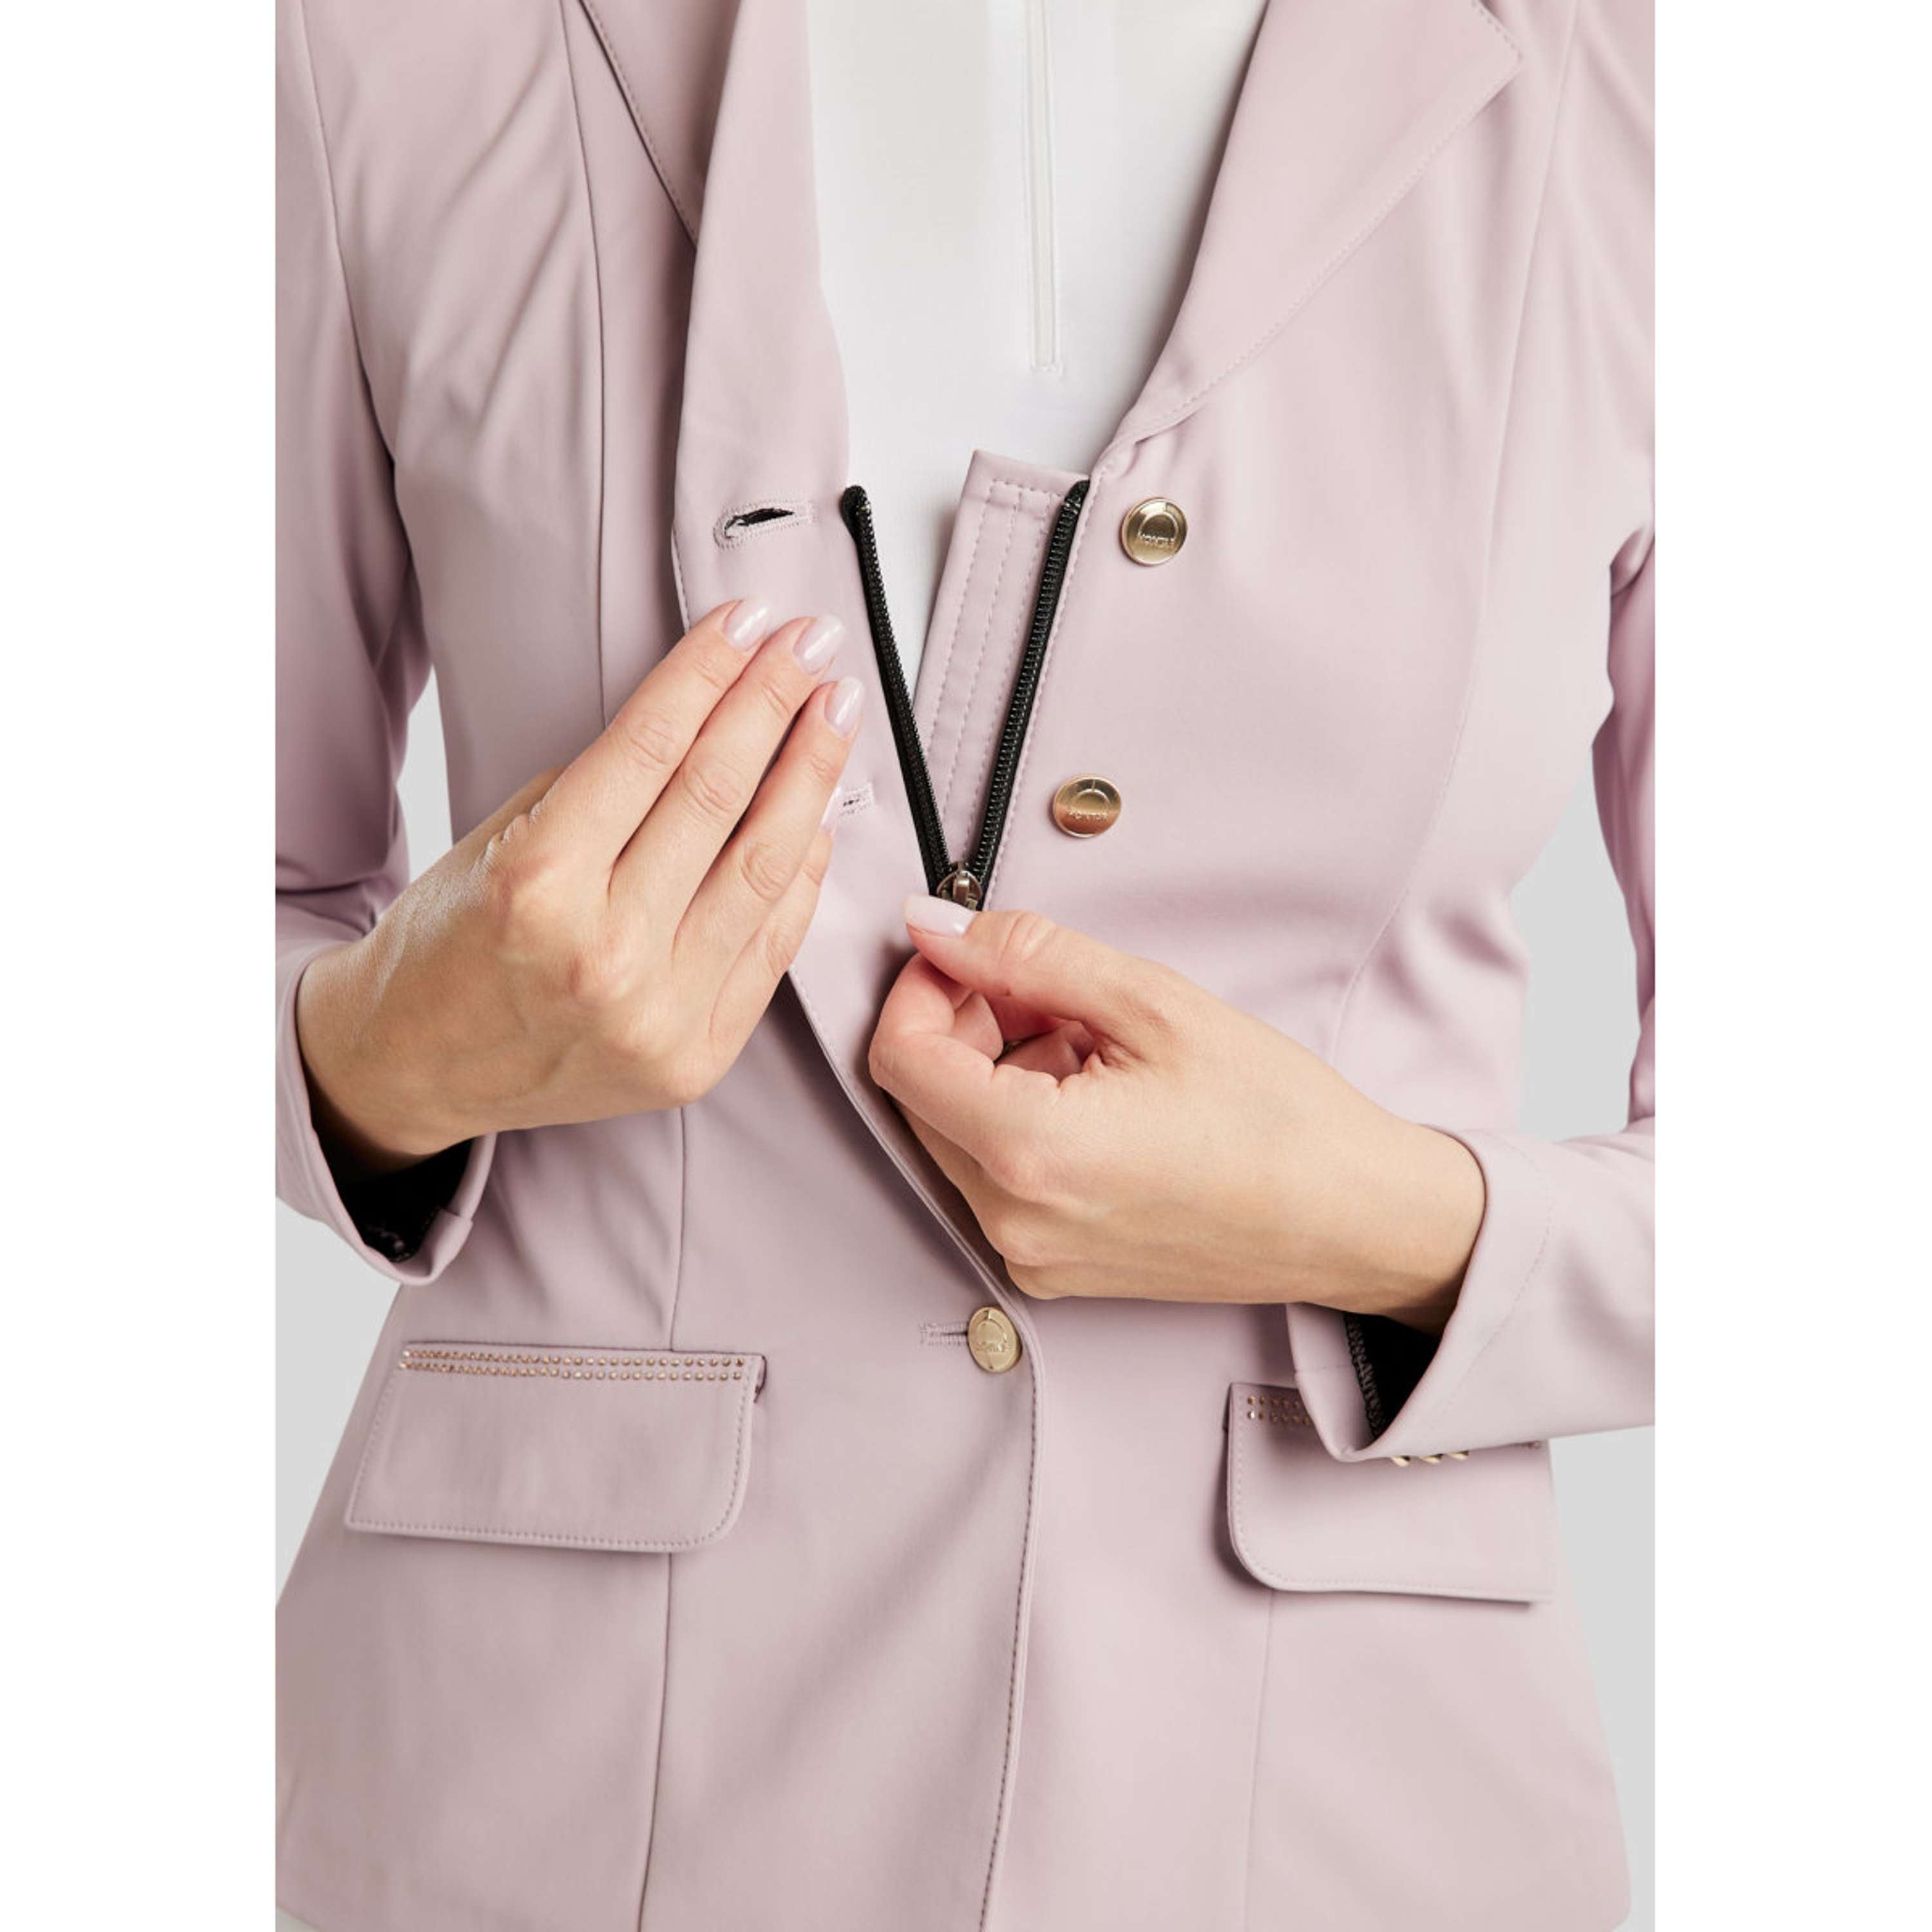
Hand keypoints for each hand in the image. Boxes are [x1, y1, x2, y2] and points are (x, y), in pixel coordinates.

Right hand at [296, 600, 862, 1171]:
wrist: (416, 1067)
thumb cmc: (448, 943)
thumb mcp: (496, 841)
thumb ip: (602, 791)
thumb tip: (708, 717)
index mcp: (538, 885)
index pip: (651, 748)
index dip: (711, 671)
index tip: (752, 620)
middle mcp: (605, 953)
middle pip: (719, 797)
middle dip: (777, 703)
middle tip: (815, 645)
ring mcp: (659, 1015)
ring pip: (766, 869)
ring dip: (813, 776)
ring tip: (836, 711)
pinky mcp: (696, 1056)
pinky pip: (774, 944)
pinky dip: (804, 871)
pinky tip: (819, 811)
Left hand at [867, 898, 1484, 1329]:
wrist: (1351, 1218)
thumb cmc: (1277, 1119)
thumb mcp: (1152, 1002)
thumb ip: (1027, 956)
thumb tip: (937, 928)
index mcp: (1030, 1153)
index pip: (899, 1057)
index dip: (920, 987)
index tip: (963, 953)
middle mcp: (1012, 1220)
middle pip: (921, 1096)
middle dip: (964, 1026)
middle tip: (1048, 993)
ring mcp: (1028, 1254)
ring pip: (956, 1133)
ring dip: (998, 1072)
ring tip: (1095, 1048)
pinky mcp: (1049, 1268)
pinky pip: (995, 1177)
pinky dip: (1023, 1122)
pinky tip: (1099, 1097)